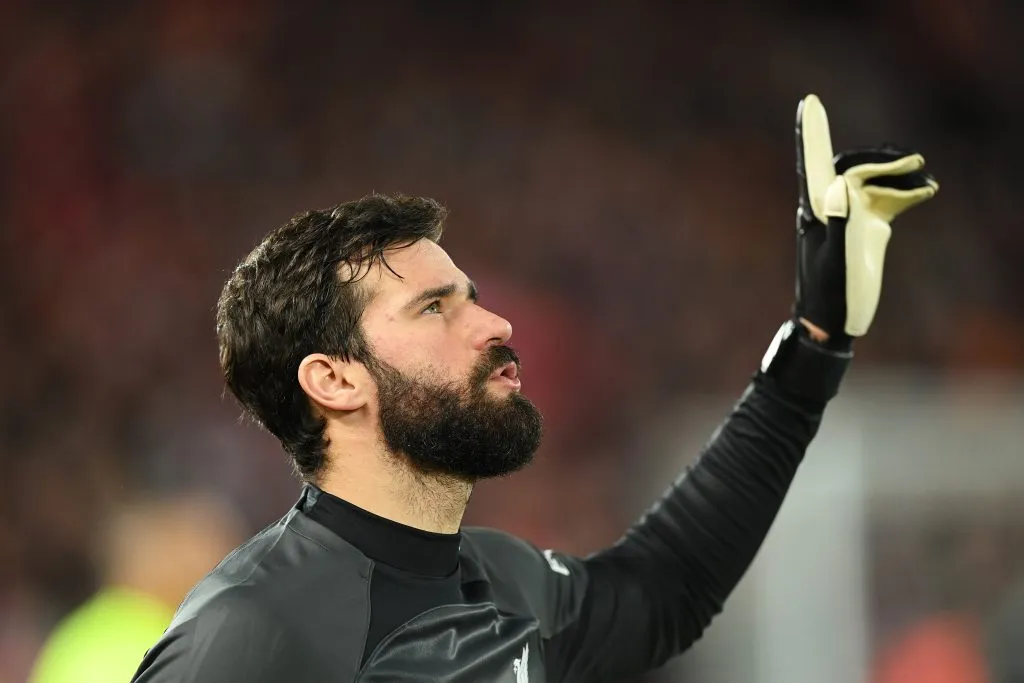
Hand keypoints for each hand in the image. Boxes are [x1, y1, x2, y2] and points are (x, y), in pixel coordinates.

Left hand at [793, 94, 938, 345]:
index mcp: (815, 211)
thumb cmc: (829, 296)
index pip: (812, 164)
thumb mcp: (835, 262)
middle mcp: (829, 207)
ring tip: (925, 177)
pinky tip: (926, 191)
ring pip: (871, 181)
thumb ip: (838, 223)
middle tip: (914, 163)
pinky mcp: (866, 229)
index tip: (809, 102)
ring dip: (897, 174)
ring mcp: (849, 217)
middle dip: (880, 159)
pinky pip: (886, 200)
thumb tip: (840, 184)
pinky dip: (905, 192)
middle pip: (851, 167)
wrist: (831, 324)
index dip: (811, 133)